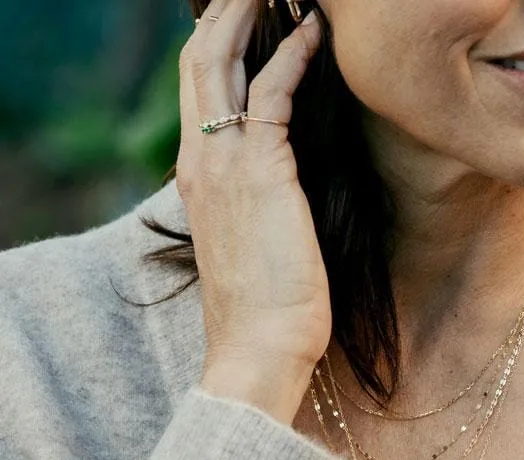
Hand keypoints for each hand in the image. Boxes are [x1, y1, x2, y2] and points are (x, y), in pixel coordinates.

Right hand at [177, 0, 327, 420]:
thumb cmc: (263, 309)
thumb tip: (277, 192)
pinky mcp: (262, 170)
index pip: (196, 95)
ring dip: (247, 14)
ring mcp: (225, 163)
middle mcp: (200, 161)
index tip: (241, 24)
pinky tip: (314, 33)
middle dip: (223, 15)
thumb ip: (251, 207)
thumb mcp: (249, 247)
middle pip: (198, 63)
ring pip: (222, 61)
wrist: (260, 347)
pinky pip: (273, 90)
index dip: (216, 50)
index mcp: (196, 179)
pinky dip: (293, 54)